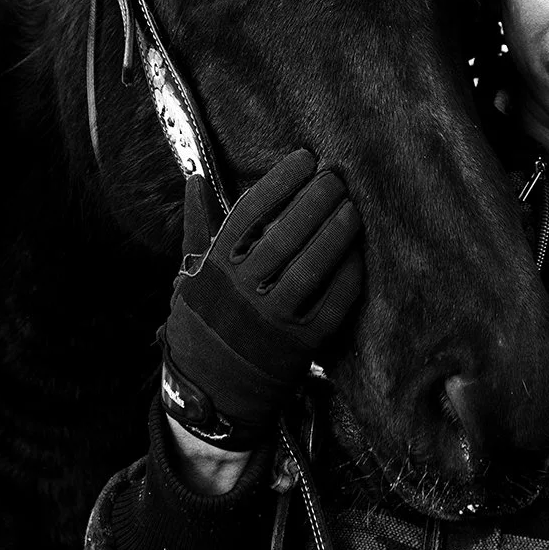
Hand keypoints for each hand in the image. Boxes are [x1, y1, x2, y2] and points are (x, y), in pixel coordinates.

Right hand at [159, 150, 362, 451]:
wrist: (211, 391)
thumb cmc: (201, 320)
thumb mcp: (189, 273)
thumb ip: (197, 225)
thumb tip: (196, 177)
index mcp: (214, 267)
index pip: (249, 212)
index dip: (280, 181)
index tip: (304, 158)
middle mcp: (242, 291)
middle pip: (284, 234)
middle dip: (315, 199)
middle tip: (336, 177)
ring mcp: (272, 320)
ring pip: (311, 267)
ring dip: (336, 233)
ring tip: (352, 207)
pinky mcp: (300, 345)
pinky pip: (332, 305)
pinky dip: (348, 276)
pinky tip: (359, 253)